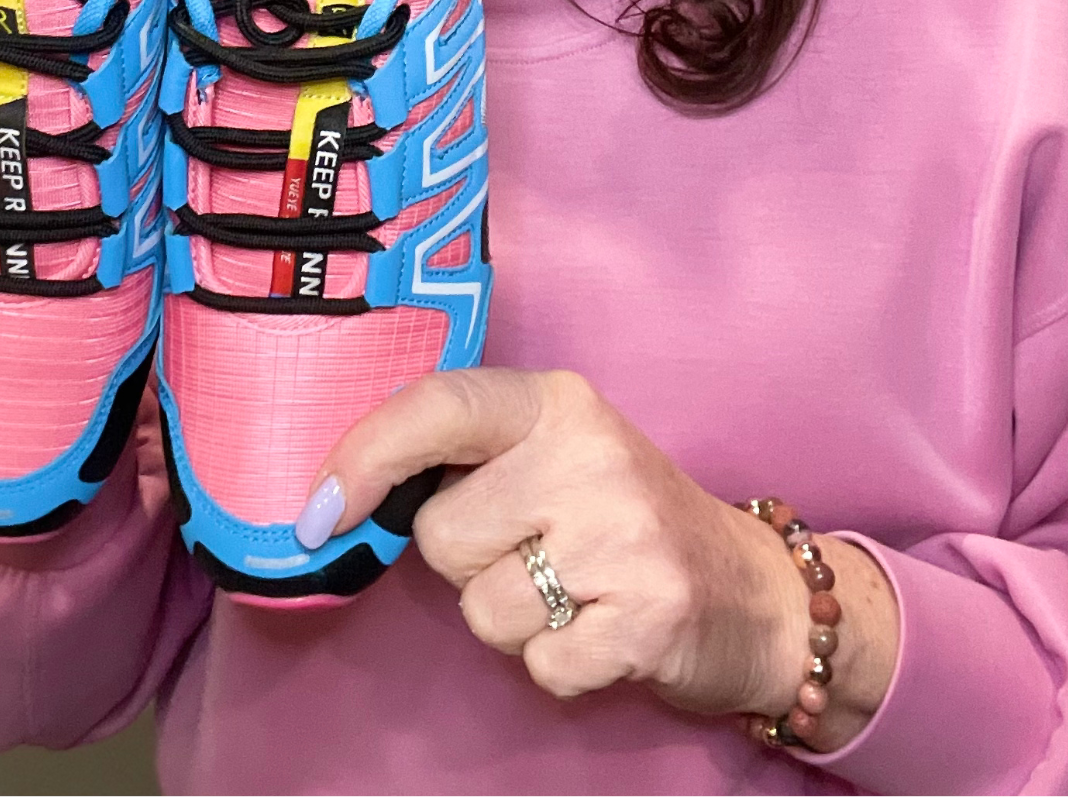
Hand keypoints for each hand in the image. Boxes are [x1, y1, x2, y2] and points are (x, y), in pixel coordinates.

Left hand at [297, 367, 897, 746]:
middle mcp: (588, 453)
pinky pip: (538, 665)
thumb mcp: (554, 453)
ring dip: (513, 620)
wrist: (752, 590)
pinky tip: (600, 632)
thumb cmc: (622, 518)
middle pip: (442, 534)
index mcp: (555, 400)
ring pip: (482, 609)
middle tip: (534, 552)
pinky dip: (559, 666)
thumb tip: (339, 495)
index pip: (437, 405)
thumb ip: (467, 455)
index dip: (363, 456)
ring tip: (571, 593)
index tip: (315, 513)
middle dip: (468, 562)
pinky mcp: (647, 617)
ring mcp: (623, 535)